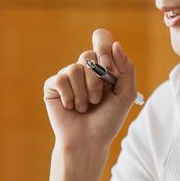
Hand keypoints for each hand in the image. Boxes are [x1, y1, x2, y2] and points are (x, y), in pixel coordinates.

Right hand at [42, 29, 138, 155]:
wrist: (88, 141)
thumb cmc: (108, 120)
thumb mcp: (126, 94)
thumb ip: (126, 69)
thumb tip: (116, 44)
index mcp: (103, 66)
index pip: (101, 39)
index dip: (103, 48)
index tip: (108, 66)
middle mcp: (84, 68)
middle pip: (88, 55)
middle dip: (95, 81)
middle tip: (97, 99)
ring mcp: (67, 76)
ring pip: (74, 69)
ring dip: (83, 93)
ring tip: (84, 108)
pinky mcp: (53, 85)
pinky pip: (60, 79)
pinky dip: (69, 96)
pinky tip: (71, 108)